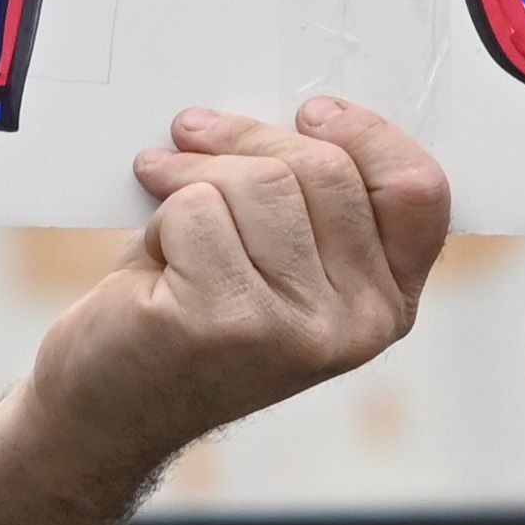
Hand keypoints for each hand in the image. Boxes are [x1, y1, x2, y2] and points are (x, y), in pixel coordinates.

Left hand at [14, 93, 449, 483]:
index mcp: (385, 302)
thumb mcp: (276, 265)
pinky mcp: (226, 321)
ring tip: (168, 213)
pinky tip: (154, 261)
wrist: (107, 412)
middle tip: (191, 137)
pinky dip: (161, 219)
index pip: (418, 192)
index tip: (312, 112)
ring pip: (258, 182)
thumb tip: (292, 111)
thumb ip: (310, 205)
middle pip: (325, 169)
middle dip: (245, 139)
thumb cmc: (188, 317)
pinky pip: (198, 208)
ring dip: (193, 179)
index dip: (366, 134)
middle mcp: (357, 324)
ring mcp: (295, 329)